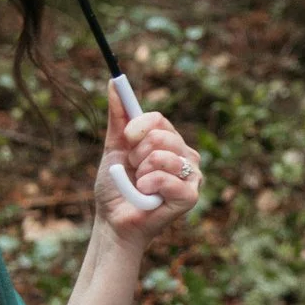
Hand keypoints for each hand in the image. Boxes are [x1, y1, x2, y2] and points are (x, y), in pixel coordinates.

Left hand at [96, 86, 201, 247]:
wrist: (113, 222)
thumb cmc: (116, 188)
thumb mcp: (115, 148)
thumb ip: (118, 118)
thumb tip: (113, 82)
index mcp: (171, 143)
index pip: (160, 119)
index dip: (138, 126)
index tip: (126, 139)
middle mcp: (186, 156)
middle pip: (162, 135)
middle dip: (137, 153)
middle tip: (134, 169)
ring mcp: (192, 176)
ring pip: (163, 156)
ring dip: (141, 171)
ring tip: (140, 185)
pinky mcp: (190, 196)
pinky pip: (166, 178)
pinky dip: (148, 186)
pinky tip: (147, 196)